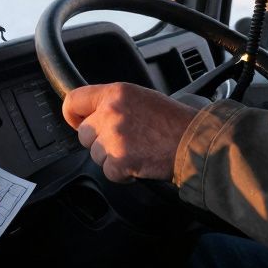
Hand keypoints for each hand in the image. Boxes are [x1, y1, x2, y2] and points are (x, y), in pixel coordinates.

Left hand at [62, 83, 199, 182]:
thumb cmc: (174, 121)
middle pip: (84, 134)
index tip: (75, 121)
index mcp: (116, 93)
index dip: (72, 114)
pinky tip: (140, 163)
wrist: (195, 141)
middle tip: (125, 141)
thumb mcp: (142, 98)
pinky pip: (109, 172)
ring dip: (112, 158)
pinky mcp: (120, 160)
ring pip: (95, 155)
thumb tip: (95, 115)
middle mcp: (111, 112)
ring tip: (138, 151)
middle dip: (99, 141)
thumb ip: (116, 104)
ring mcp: (114, 137)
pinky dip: (123, 174)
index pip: (74, 100)